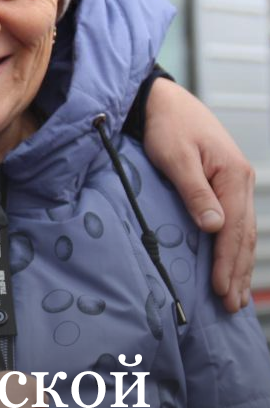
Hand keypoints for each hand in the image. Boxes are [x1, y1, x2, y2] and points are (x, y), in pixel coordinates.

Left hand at [143, 78, 255, 311]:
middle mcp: (240, 181)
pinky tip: (231, 264)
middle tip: (232, 306)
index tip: (220, 290)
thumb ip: (194, 191)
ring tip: (235, 296)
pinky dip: (235, 247)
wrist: (164, 101)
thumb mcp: (175, 157)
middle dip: (237, 272)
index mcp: (233, 176)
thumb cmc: (167, 126)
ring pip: (243, 232)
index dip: (226, 262)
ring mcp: (235, 183)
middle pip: (243, 236)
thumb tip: (213, 227)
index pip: (232, 229)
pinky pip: (235, 222)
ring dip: (239, 264)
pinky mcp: (224, 184)